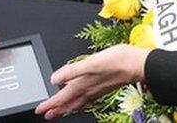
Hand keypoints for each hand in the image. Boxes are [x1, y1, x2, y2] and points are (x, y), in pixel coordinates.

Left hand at [35, 45, 149, 119]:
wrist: (138, 64)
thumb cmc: (118, 61)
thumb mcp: (91, 62)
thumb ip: (71, 71)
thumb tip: (54, 78)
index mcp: (83, 84)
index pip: (61, 98)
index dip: (49, 104)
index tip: (39, 109)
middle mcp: (89, 89)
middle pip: (69, 103)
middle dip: (57, 109)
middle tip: (46, 114)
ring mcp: (97, 89)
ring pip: (78, 103)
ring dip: (67, 107)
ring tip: (60, 111)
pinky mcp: (104, 87)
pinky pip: (88, 99)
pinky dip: (80, 102)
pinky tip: (82, 99)